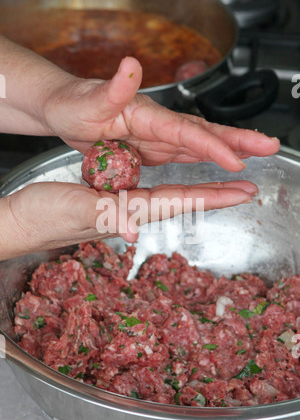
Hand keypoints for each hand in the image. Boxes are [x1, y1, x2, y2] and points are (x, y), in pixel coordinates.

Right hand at [0, 179, 256, 259]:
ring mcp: (120, 210)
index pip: (177, 203)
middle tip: (246, 191)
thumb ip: (105, 216)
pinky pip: (148, 196)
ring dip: (198, 195)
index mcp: (125, 211)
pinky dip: (171, 192)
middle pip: (181, 204)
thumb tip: (134, 230)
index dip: (210, 197)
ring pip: (168, 200)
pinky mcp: (109, 204)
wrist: (20, 221)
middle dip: (215, 197)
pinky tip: (176, 190)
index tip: (240, 192)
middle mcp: (129, 213)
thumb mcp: (73, 210)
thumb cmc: (41, 216)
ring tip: (222, 189)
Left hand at [43, 57, 279, 171]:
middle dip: (237, 140)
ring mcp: (158, 136)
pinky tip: (224, 161)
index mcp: (145, 114)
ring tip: (259, 152)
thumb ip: (112, 89)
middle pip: (203, 132)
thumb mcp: (87, 100)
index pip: (184, 131)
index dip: (211, 145)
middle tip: (270, 145)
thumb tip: (131, 65)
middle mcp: (158, 123)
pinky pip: (186, 153)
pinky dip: (208, 156)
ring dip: (230, 147)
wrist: (64, 109)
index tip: (235, 159)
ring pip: (200, 142)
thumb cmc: (72, 104)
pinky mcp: (154, 146)